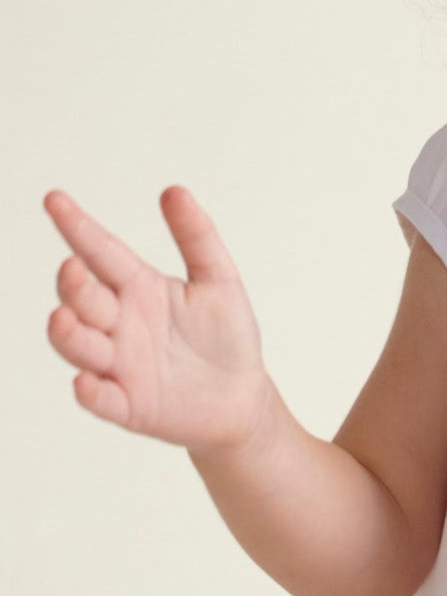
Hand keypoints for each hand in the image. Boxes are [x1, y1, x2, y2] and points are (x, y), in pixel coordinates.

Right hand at [44, 185, 273, 452]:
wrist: (243, 398)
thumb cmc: (226, 338)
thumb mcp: (219, 281)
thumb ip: (197, 237)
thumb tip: (174, 190)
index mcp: (138, 288)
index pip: (102, 252)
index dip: (78, 227)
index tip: (55, 199)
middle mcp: (120, 324)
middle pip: (84, 299)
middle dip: (75, 286)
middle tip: (74, 269)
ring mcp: (120, 365)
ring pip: (81, 346)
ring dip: (68, 333)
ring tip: (65, 318)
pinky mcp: (129, 405)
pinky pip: (102, 400)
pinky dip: (91, 392)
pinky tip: (86, 382)